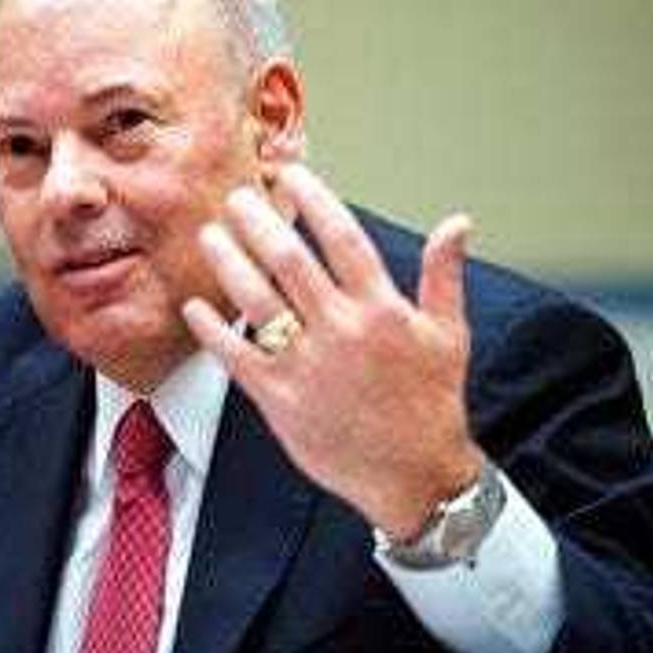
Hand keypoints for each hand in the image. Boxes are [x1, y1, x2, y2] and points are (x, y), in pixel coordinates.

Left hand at [182, 164, 482, 540]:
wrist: (415, 477)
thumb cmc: (431, 404)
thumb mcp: (448, 335)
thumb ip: (444, 274)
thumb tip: (457, 221)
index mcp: (381, 309)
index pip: (341, 237)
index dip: (312, 199)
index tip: (289, 175)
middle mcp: (341, 331)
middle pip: (289, 260)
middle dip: (258, 221)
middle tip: (237, 197)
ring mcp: (307, 365)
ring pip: (256, 300)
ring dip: (229, 262)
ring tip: (211, 235)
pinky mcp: (280, 399)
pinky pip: (237, 355)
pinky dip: (212, 328)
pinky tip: (194, 305)